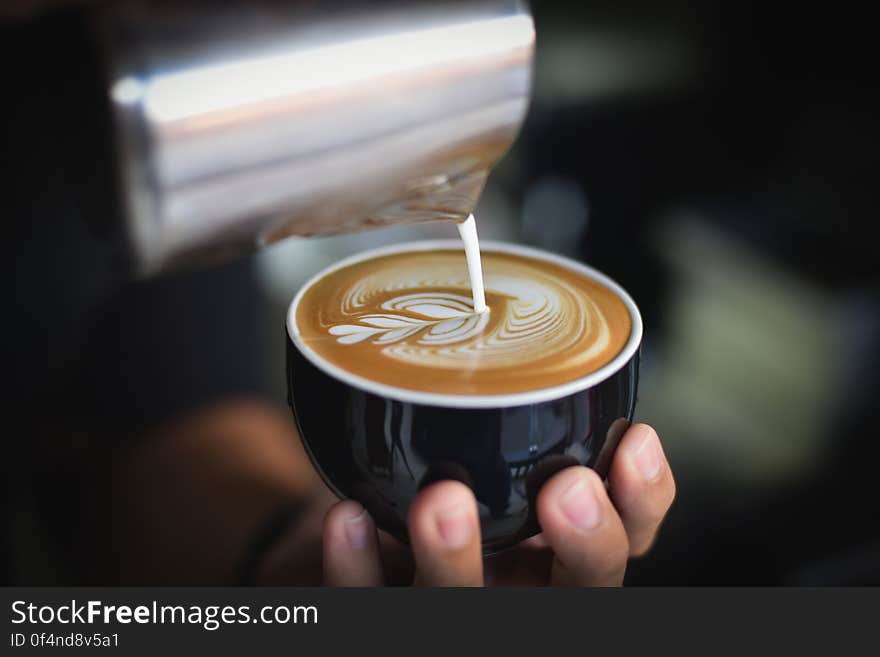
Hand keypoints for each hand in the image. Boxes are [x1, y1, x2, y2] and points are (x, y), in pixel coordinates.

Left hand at [321, 423, 674, 585]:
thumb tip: (531, 326)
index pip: (625, 540)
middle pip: (577, 595)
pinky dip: (356, 566)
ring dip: (456, 562)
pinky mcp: (377, 611)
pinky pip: (366, 604)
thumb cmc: (437, 481)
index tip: (634, 440)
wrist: (355, 536)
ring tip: (442, 498)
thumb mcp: (491, 450)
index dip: (642, 503)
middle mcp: (514, 586)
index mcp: (552, 549)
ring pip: (463, 611)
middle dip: (588, 544)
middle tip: (568, 486)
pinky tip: (349, 519)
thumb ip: (516, 416)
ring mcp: (448, 605)